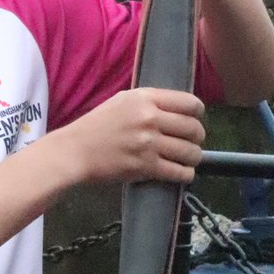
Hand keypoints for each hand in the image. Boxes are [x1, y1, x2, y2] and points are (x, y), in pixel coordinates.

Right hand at [62, 87, 203, 186]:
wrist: (75, 151)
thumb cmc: (96, 126)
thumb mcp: (122, 101)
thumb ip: (149, 101)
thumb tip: (178, 109)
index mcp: (145, 98)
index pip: (189, 103)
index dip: (198, 114)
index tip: (196, 120)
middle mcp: (149, 118)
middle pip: (194, 129)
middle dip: (198, 138)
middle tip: (191, 142)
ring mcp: (148, 144)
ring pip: (191, 152)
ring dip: (193, 157)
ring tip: (187, 158)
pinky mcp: (146, 167)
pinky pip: (180, 172)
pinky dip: (186, 174)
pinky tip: (181, 172)